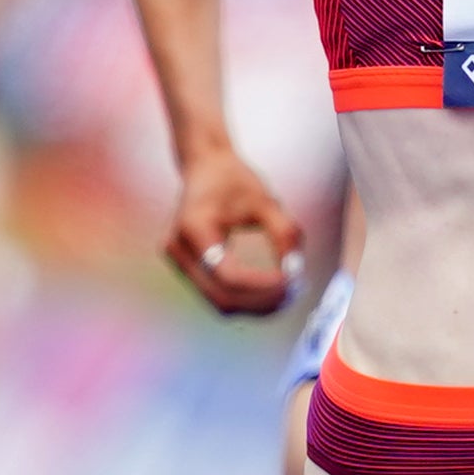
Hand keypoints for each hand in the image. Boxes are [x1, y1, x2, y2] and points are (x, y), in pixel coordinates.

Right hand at [162, 141, 303, 315]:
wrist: (204, 169)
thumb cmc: (235, 181)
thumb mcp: (265, 200)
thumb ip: (284, 233)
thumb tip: (295, 273)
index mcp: (193, 228)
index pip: (227, 275)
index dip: (262, 285)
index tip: (293, 280)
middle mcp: (178, 250)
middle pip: (222, 297)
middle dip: (262, 302)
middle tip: (296, 293)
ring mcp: (178, 263)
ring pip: (220, 302)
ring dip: (256, 305)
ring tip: (288, 294)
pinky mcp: (187, 269)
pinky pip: (218, 295)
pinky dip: (247, 299)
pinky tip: (272, 291)